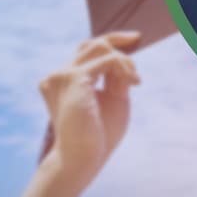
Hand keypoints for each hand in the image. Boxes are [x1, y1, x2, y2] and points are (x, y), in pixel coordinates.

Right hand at [38, 32, 140, 192]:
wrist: (83, 157)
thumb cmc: (98, 135)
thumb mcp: (112, 99)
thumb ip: (116, 78)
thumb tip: (125, 59)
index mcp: (63, 81)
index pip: (86, 50)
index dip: (111, 39)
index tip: (135, 39)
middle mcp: (57, 75)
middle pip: (92, 43)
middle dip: (120, 44)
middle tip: (138, 53)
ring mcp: (62, 75)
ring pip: (101, 47)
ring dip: (125, 60)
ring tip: (135, 81)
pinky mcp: (74, 78)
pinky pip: (108, 59)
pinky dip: (125, 68)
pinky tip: (134, 83)